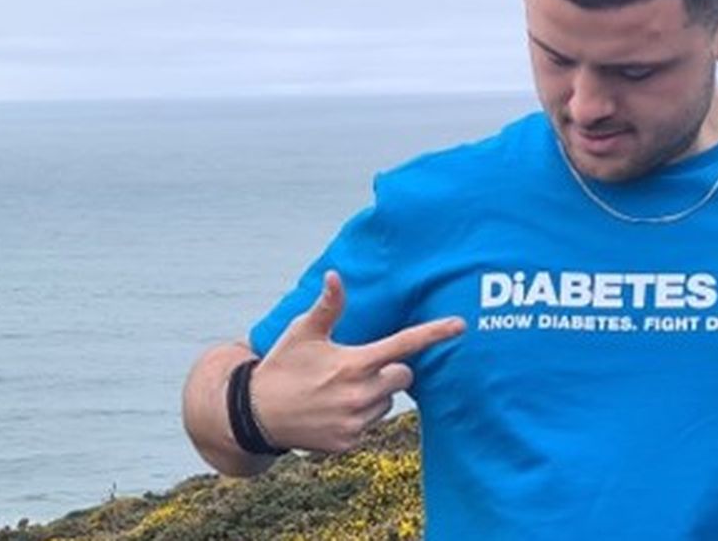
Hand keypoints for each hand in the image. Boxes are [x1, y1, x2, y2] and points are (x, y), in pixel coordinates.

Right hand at [250, 270, 464, 452]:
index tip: (461, 325)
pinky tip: (333, 411)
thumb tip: (336, 275)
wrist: (257, 414)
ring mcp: (355, 422)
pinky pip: (371, 424)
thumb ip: (327, 307)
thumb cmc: (283, 365)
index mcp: (353, 363)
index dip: (434, 333)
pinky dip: (359, 417)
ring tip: (339, 391)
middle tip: (359, 367)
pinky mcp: (349, 443)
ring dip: (375, 395)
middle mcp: (359, 394)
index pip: (403, 345)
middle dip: (390, 370)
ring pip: (389, 403)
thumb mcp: (302, 333)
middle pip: (404, 376)